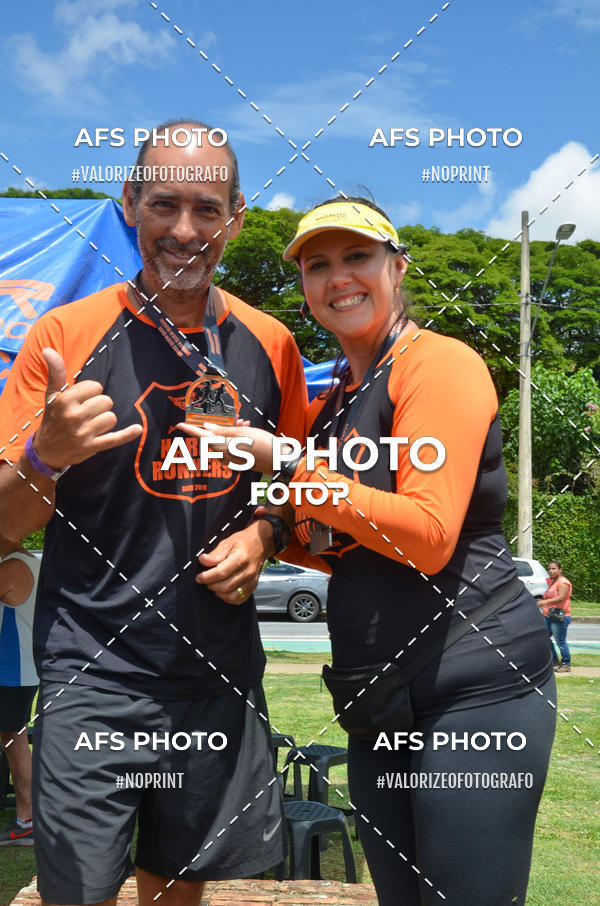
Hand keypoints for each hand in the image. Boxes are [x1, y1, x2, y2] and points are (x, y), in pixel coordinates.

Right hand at [34, 348, 142, 469]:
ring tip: (92, 424)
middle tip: (87, 413)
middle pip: (106, 401)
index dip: (91, 392)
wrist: (47, 450)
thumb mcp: (52, 395)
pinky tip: (137, 429)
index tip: (82, 400)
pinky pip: (114, 439)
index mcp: (65, 401)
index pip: (96, 387)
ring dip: (105, 420)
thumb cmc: (53, 417)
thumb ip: (55, 372)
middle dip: (100, 406)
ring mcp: (83, 433)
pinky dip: (127, 434)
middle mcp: (74, 416)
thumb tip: (48, 350)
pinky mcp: (92, 447)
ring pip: (111, 417)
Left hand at [178, 421, 279, 474]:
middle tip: (235, 419)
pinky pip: (231, 448)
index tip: (180, 425)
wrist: (278, 460)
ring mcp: (231, 460)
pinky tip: (246, 431)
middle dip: (221, 427)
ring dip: (230, 432)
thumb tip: (207, 428)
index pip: (202, 436)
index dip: (190, 429)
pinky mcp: (239, 462)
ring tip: (244, 423)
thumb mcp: (241, 432)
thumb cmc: (262, 445)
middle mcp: (224, 456)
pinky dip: (235, 439)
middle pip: (213, 439)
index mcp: (223, 447)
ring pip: (223, 442)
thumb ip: (223, 430)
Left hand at [196, 520, 272, 604]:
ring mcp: (252, 581)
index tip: (199, 577)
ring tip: (214, 585)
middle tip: (206, 580)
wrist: (260, 543)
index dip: (207, 577)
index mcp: (241, 558)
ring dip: (219, 593)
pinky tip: (224, 591)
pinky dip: (228, 598)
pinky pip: (239, 599)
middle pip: (225, 586)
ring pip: (232, 596)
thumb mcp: (227, 542)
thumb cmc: (244, 542)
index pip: (221, 573)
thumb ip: (215, 554)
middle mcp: (248, 571)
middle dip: (211, 585)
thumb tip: (203, 560)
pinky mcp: (253, 587)